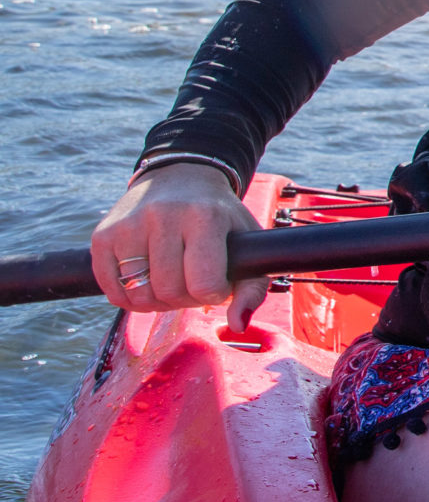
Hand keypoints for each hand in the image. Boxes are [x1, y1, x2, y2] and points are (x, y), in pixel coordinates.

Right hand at [90, 163, 265, 331]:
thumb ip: (252, 288)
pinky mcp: (103, 235)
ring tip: (171, 283)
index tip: (216, 283)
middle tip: (192, 284)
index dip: (213, 294)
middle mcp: (163, 216)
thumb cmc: (219, 217)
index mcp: (205, 216)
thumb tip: (238, 325)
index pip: (205, 284)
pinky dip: (129, 298)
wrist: (181, 177)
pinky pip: (111, 289)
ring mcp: (129, 224)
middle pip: (170, 292)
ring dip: (156, 302)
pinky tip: (146, 283)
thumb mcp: (246, 242)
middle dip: (185, 299)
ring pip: (138, 295)